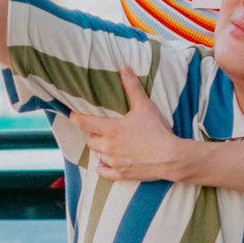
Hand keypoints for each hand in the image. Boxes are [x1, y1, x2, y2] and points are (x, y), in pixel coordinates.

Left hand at [70, 65, 188, 181]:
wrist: (171, 157)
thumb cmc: (157, 131)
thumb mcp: (144, 106)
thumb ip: (132, 87)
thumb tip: (124, 67)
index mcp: (111, 130)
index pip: (84, 123)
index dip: (76, 118)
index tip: (72, 114)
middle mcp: (109, 147)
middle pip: (90, 140)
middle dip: (92, 134)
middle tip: (97, 129)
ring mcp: (114, 162)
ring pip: (97, 155)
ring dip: (99, 149)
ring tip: (106, 143)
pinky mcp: (122, 174)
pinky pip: (104, 172)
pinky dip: (103, 168)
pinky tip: (104, 164)